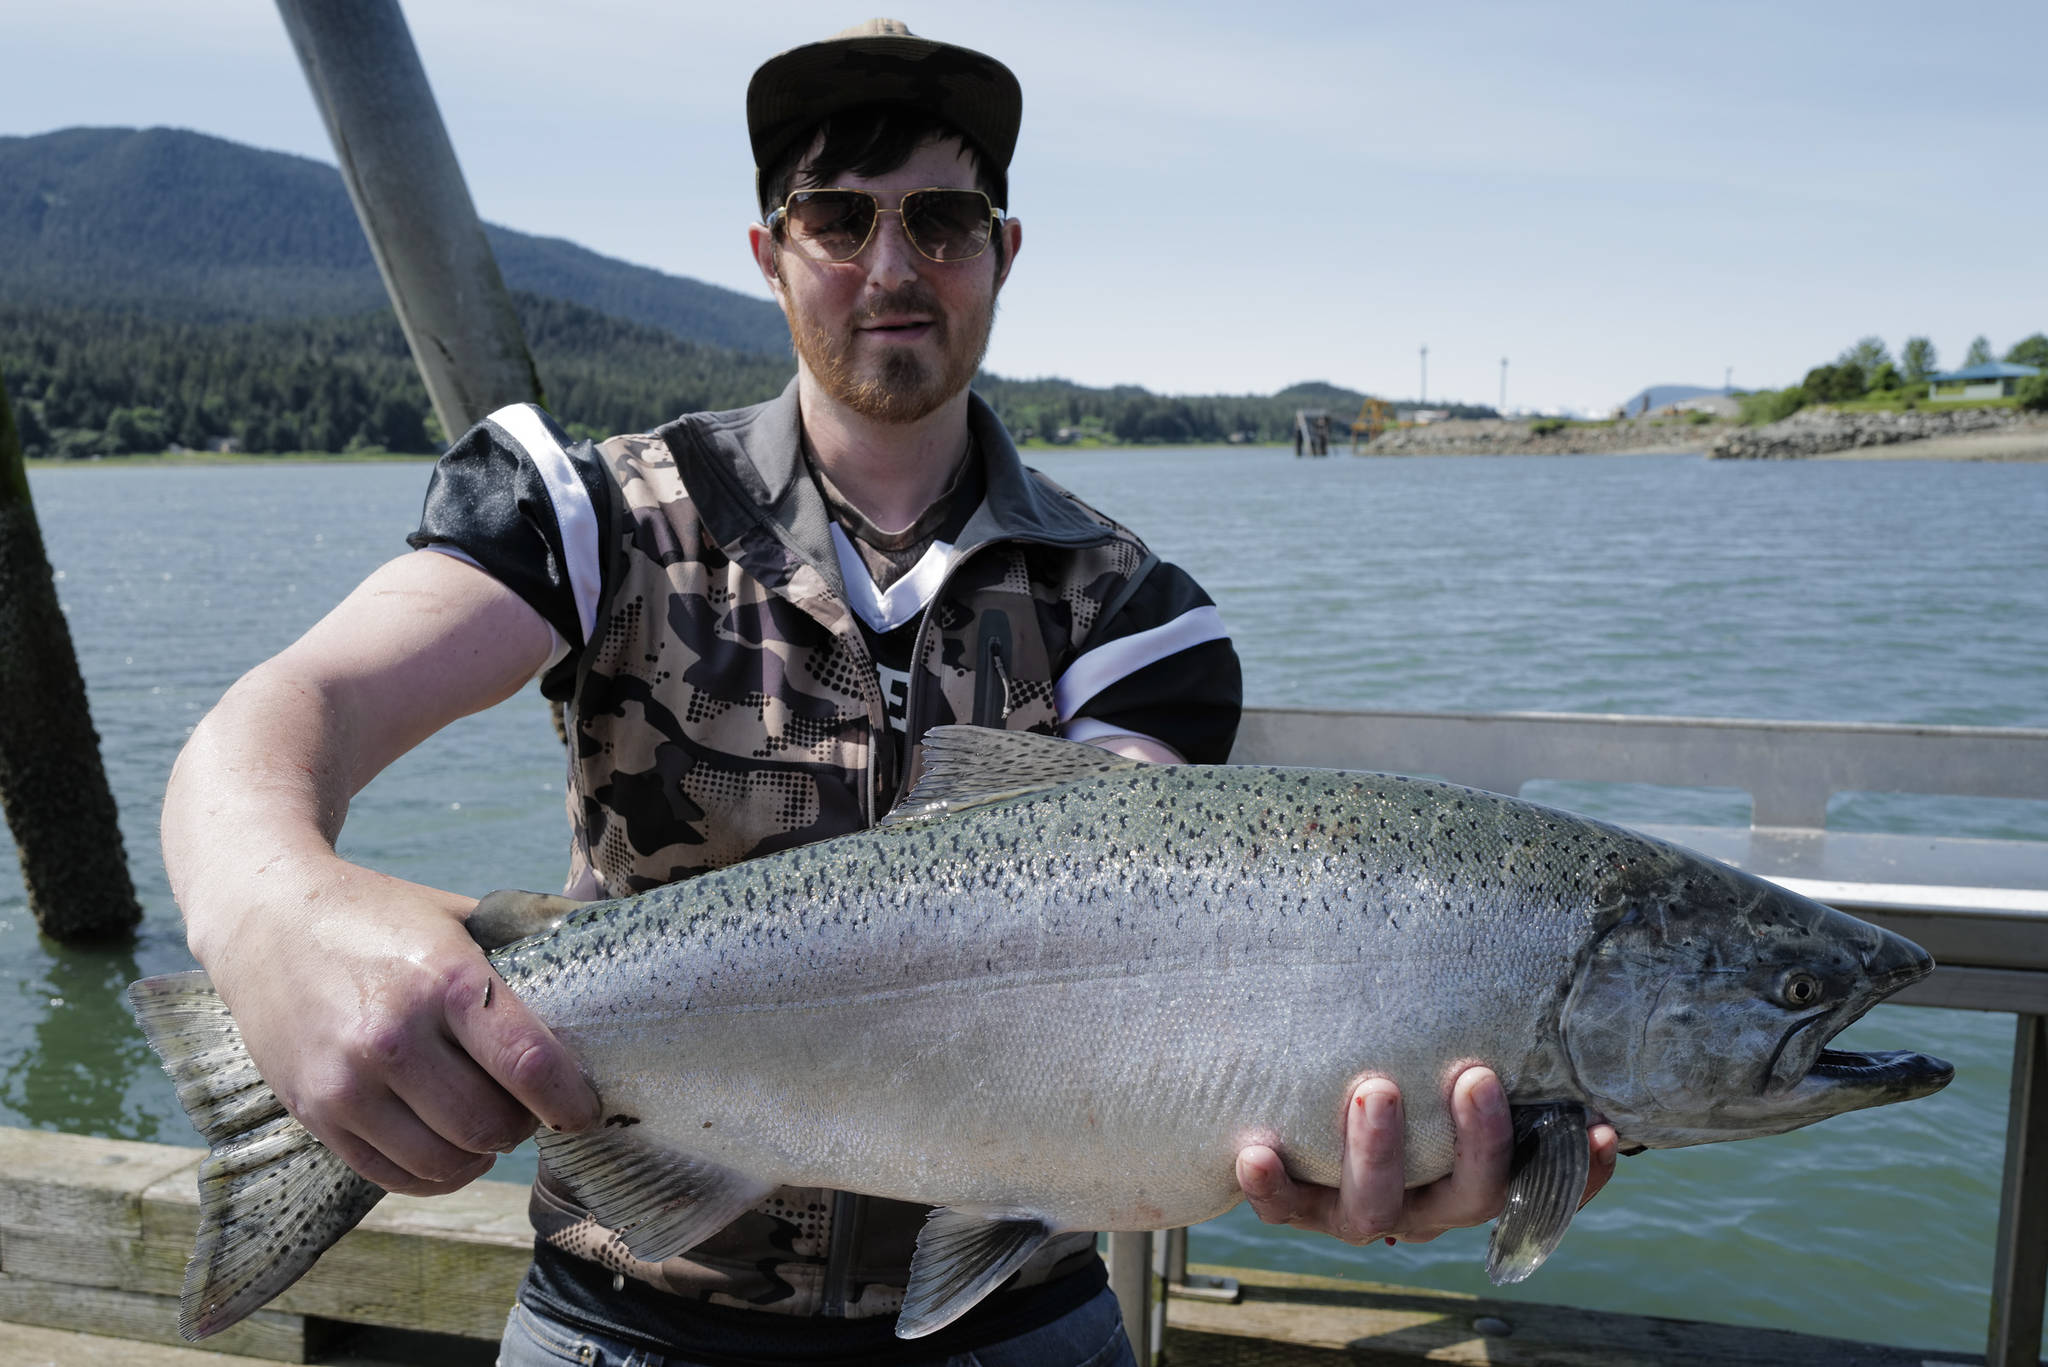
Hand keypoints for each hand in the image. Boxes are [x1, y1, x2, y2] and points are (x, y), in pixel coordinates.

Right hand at [203, 863, 600, 1196]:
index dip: (570, 1100)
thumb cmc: (381, 917)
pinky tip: (446, 1143)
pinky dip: (435, 1172)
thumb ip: (527, 948)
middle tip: (529, 1107)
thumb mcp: (460, 918)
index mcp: (445, 979)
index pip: (529, 1065)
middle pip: (491, 1127)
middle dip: (524, 1126)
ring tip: (486, 1122)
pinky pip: (394, 1176)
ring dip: (480, 1153)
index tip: (584, 1107)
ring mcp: (346, 1082)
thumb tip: (612, 955)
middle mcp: (393, 1036)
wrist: (266, 918)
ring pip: (445, 1162)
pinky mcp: (314, 1112)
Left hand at [1234, 1067, 1617, 1243]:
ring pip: (1377, 1207)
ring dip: (1378, 1153)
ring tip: (1373, 1090)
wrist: (1305, 1132)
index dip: (1584, 1173)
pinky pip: (1286, 1207)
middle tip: (1472, 1076)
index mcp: (1475, 1179)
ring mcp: (1363, 1212)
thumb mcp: (1444, 1062)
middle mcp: (1427, 1206)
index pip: (1544, 1186)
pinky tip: (1256, 1152)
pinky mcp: (1302, 1207)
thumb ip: (1483, 1030)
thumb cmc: (1402, 1078)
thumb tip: (1533, 947)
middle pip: (1468, 1196)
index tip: (1604, 1127)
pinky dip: (1272, 1186)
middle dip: (1477, 1140)